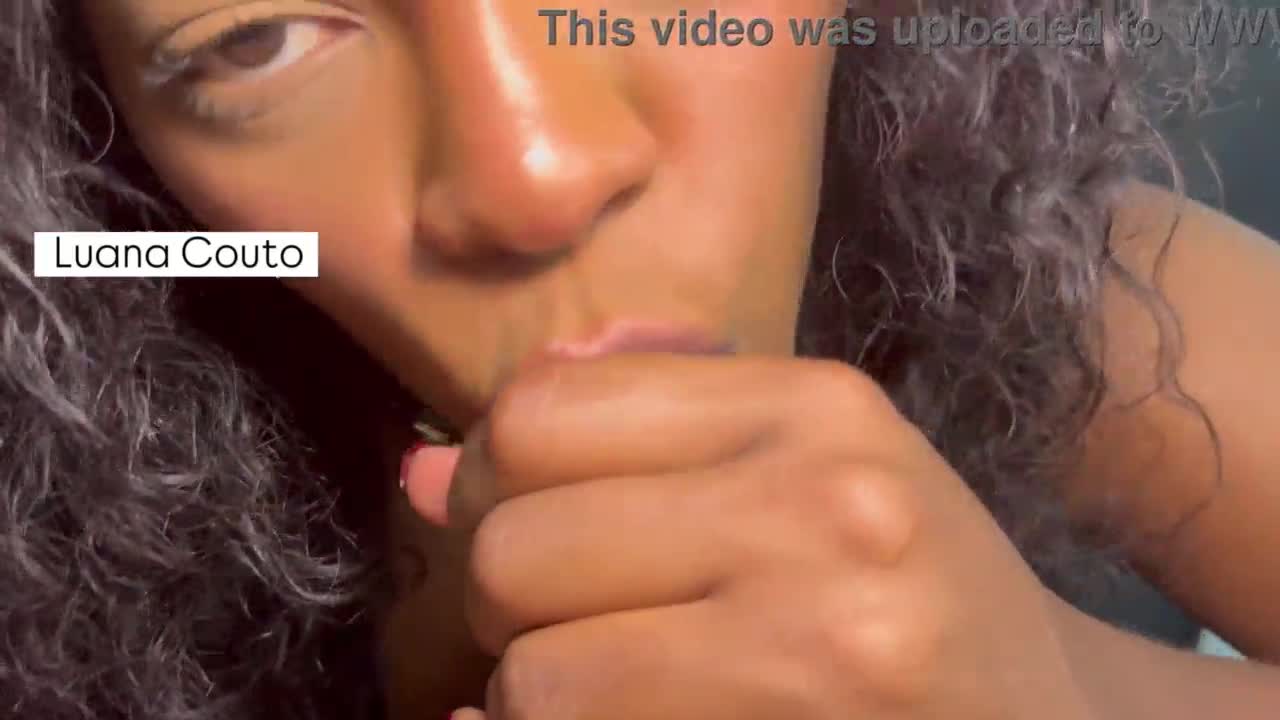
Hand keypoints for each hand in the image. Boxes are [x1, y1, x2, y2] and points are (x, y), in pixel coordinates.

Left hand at [403, 353, 1095, 719]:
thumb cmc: (912, 587)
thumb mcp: (812, 465)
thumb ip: (633, 436)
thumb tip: (421, 474)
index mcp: (817, 409)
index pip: (539, 416)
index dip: (493, 478)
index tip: (523, 520)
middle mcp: (827, 512)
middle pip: (515, 547)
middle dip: (503, 599)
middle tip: (554, 622)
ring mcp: (823, 647)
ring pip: (531, 675)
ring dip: (533, 694)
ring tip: (603, 687)